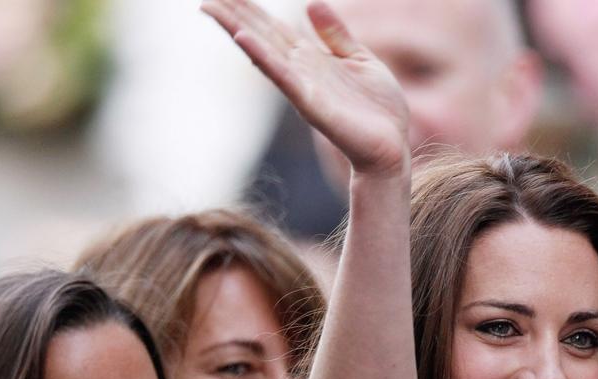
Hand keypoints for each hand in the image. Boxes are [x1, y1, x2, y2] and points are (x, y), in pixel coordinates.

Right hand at [202, 0, 409, 177]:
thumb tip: (310, 3)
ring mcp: (303, 88)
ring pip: (264, 53)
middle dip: (234, 16)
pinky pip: (284, 77)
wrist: (393, 145)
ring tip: (213, 11)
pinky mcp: (312, 104)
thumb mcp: (360, 59)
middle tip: (204, 0)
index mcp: (311, 60)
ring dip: (238, 31)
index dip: (250, 10)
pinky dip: (263, 58)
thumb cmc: (379, 109)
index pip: (273, 29)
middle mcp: (300, 72)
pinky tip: (244, 40)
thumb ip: (335, 34)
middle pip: (261, 37)